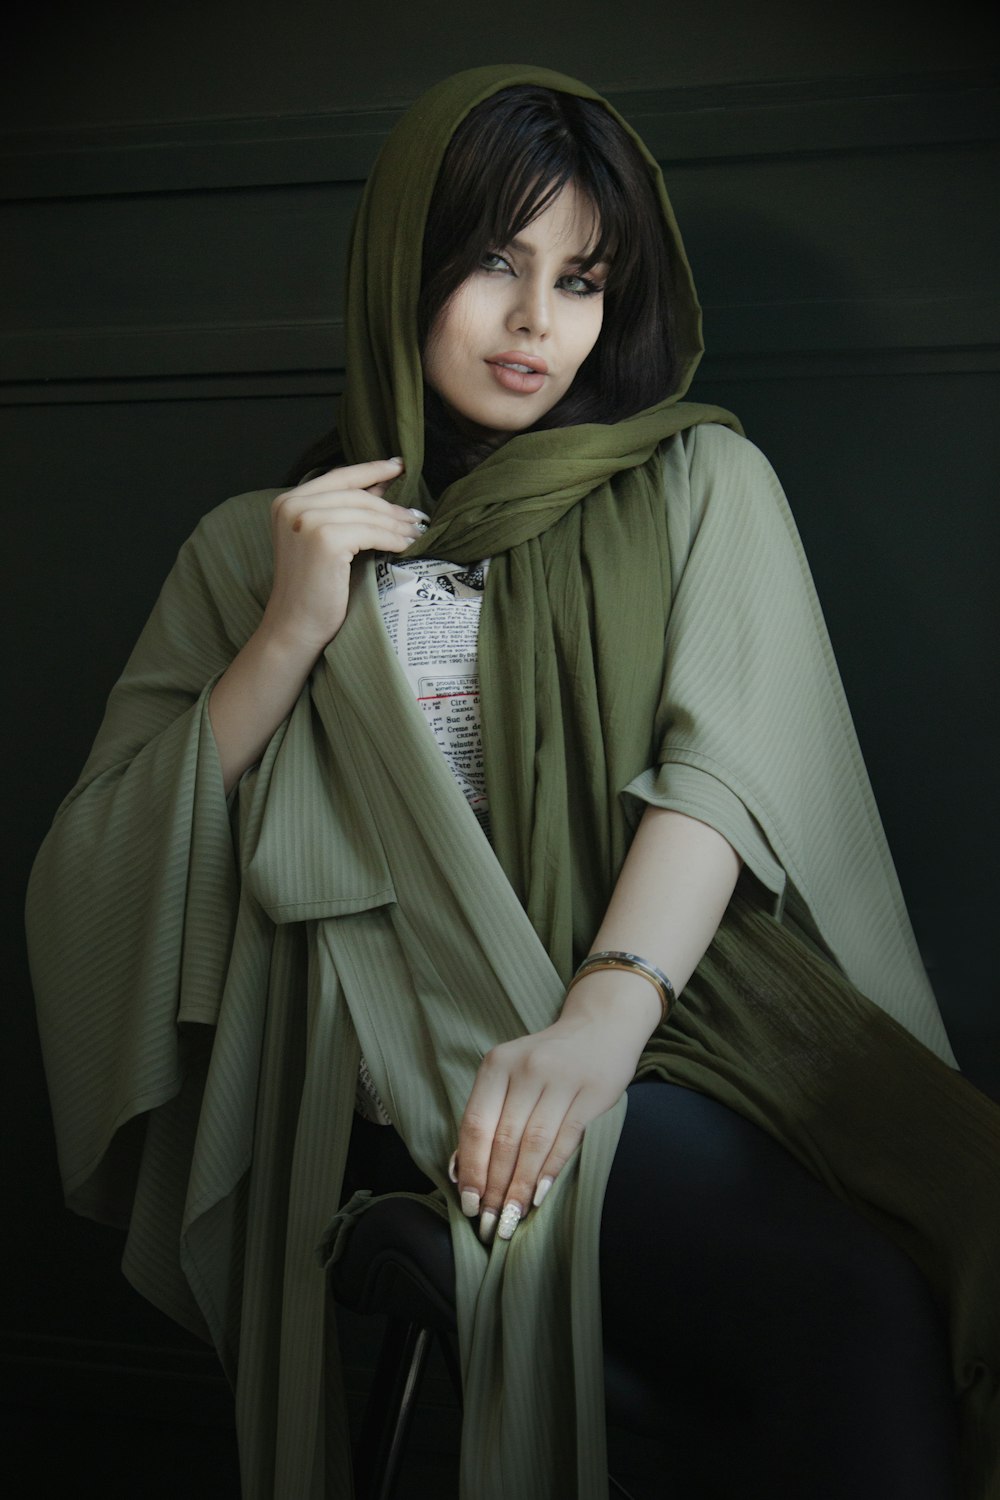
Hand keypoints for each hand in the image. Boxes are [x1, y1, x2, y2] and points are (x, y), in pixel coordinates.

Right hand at [261, 458, 423, 655]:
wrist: (295, 626)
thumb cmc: (311, 590)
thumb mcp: (323, 541)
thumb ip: (345, 511)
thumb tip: (383, 486)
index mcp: (288, 501)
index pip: (339, 477)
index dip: (372, 470)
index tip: (399, 466)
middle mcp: (293, 506)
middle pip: (356, 495)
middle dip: (390, 505)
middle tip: (416, 516)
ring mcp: (308, 521)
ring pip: (367, 514)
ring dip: (396, 523)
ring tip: (415, 532)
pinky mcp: (326, 540)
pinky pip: (372, 532)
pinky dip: (393, 539)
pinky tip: (405, 546)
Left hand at [453, 978, 656, 1244]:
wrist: (600, 1025)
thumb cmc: (547, 1059)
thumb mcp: (510, 1072)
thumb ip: (490, 1111)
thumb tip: (463, 1169)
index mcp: (497, 1064)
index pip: (475, 1125)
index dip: (471, 1168)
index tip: (469, 1204)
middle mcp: (525, 1069)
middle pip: (503, 1139)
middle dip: (495, 1187)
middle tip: (490, 1223)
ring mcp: (560, 1079)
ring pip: (533, 1144)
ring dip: (520, 1187)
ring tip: (511, 1218)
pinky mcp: (591, 1093)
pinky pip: (565, 1140)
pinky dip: (550, 1171)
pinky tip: (539, 1196)